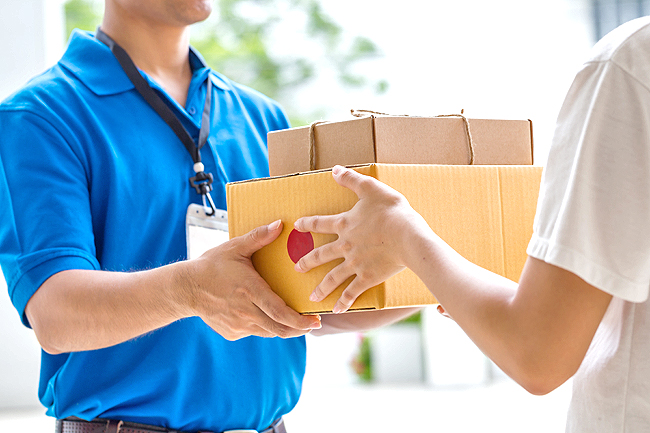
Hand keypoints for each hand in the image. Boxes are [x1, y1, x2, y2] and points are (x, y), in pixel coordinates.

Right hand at [185, 220, 321, 339]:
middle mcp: (246, 312)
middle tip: (312, 324)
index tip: (315, 321)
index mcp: (250, 291)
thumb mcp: (235, 248)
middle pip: (279, 329)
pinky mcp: (232, 333)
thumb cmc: (211, 265)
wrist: (185, 288)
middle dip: (299, 329)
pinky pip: (254, 331)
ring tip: (293, 319)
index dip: (300, 321)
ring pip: (269, 332)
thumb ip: (258, 237)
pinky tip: (264, 315)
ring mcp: (238, 325)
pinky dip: (264, 326)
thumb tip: (280, 224)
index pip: (280, 313)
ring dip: (283, 328)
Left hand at [294, 165, 430, 312]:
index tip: (296, 226)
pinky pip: (352, 292)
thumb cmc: (392, 211)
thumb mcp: (371, 188)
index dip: (307, 224)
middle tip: (297, 268)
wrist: (408, 237)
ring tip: (312, 297)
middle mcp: (345, 245)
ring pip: (333, 277)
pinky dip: (344, 302)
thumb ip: (352, 179)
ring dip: (321, 287)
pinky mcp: (367, 278)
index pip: (319, 223)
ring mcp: (355, 264)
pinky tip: (336, 310)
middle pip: (321, 255)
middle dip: (308, 262)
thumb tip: (334, 170)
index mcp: (344, 224)